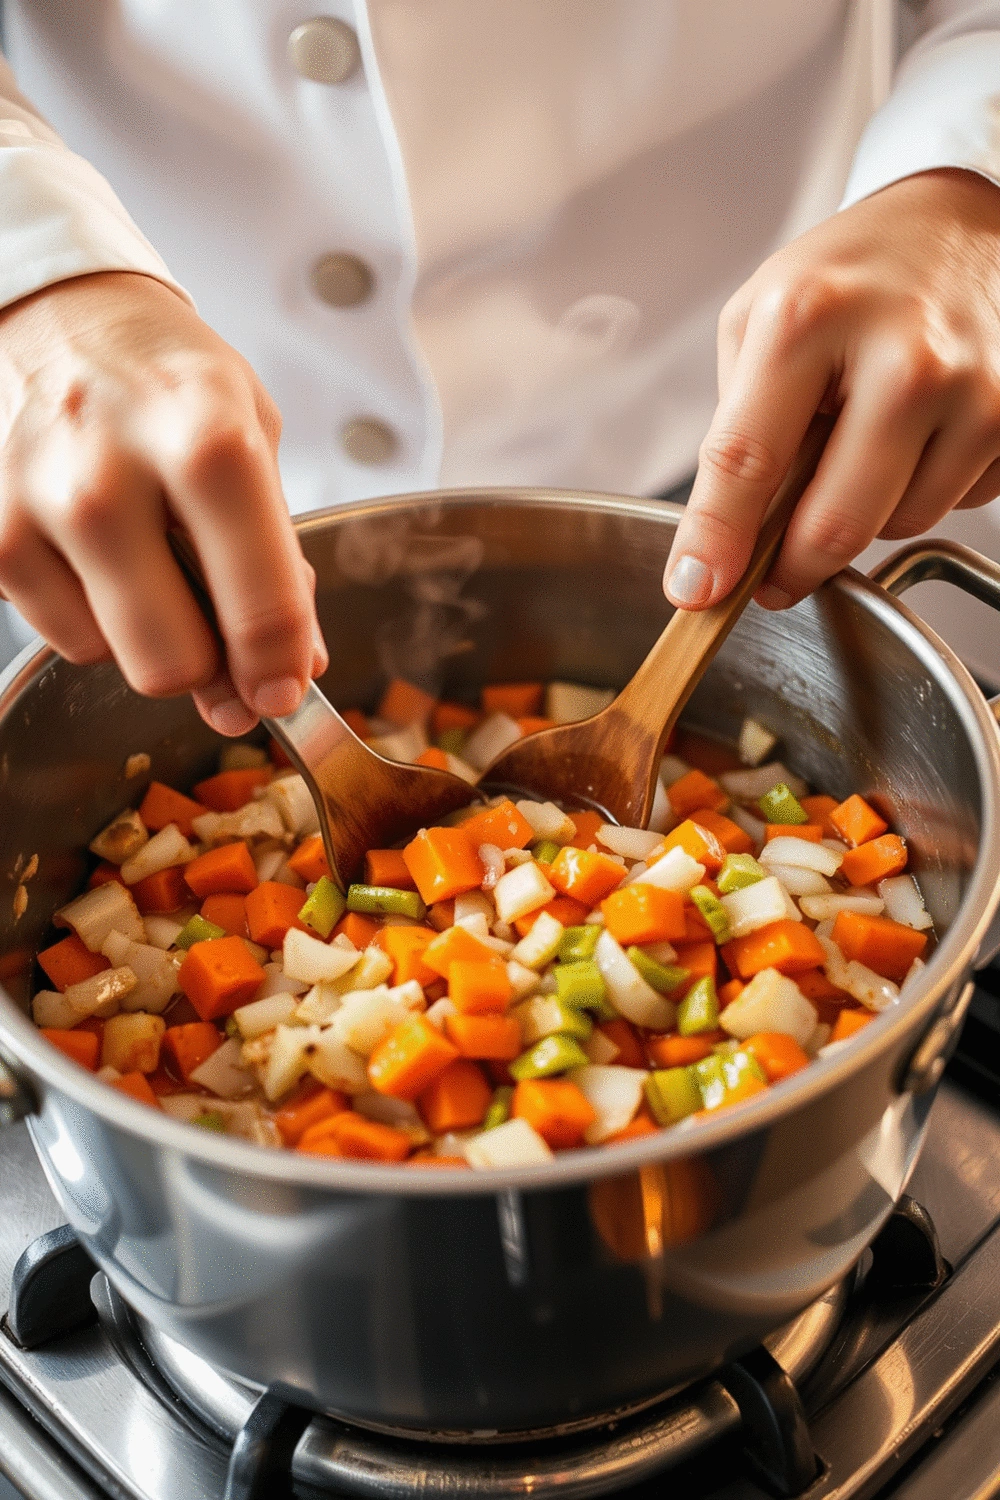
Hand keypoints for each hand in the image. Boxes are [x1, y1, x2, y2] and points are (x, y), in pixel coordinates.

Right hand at [0, 270, 326, 732]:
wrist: (64, 316)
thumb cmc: (171, 380)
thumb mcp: (256, 441)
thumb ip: (280, 560)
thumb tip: (294, 667)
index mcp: (209, 443)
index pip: (261, 603)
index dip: (280, 669)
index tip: (283, 690)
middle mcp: (113, 476)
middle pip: (172, 660)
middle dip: (208, 664)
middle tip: (218, 629)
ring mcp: (39, 506)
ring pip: (110, 658)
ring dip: (145, 633)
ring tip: (149, 558)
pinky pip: (58, 634)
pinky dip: (90, 614)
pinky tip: (99, 553)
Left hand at [663, 169, 999, 610]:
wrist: (964, 223)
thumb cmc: (852, 276)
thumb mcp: (761, 320)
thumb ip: (738, 428)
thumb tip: (727, 540)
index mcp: (809, 320)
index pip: (748, 461)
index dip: (718, 540)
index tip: (698, 590)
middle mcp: (903, 358)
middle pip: (833, 525)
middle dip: (792, 566)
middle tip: (772, 570)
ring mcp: (975, 391)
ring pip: (899, 524)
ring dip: (868, 512)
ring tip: (865, 441)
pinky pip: (957, 502)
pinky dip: (926, 485)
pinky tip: (921, 430)